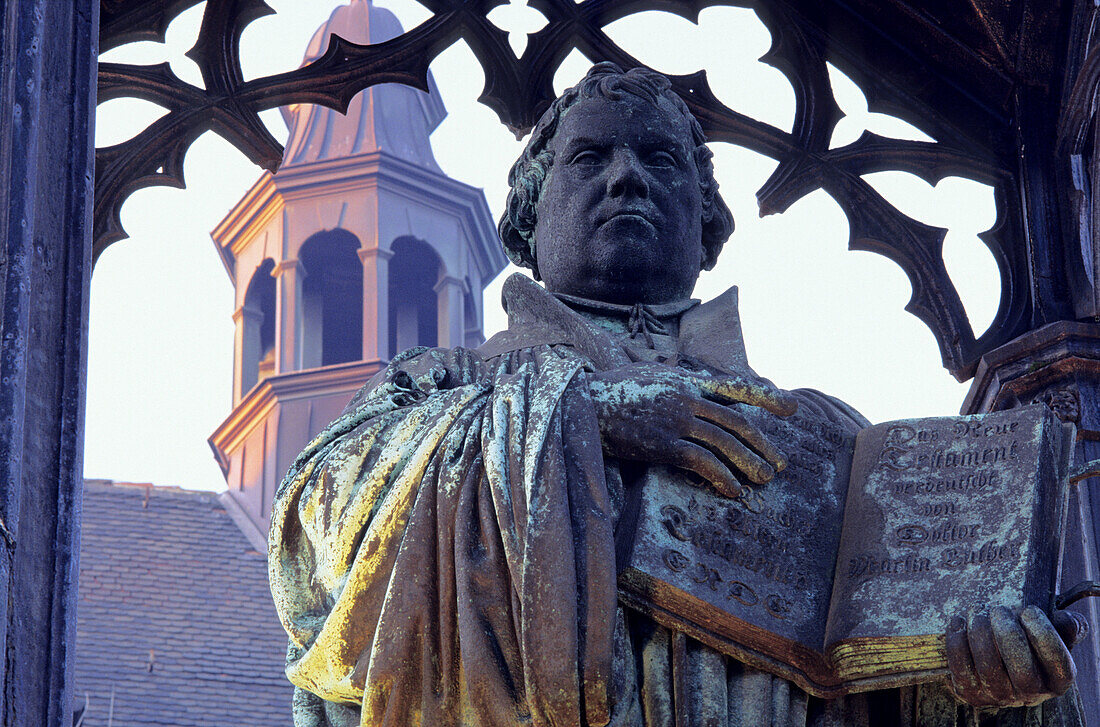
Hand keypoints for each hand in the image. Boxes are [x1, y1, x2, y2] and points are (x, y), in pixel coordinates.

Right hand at [588, 364, 796, 496]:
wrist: (583, 403)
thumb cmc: (615, 392)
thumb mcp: (653, 376)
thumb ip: (681, 385)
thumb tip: (703, 393)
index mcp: (687, 381)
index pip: (735, 387)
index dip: (766, 398)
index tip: (791, 408)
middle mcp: (687, 398)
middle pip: (736, 422)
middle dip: (762, 444)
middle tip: (778, 463)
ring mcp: (675, 420)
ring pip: (725, 443)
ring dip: (749, 464)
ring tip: (763, 479)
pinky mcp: (661, 444)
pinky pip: (701, 462)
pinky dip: (721, 476)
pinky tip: (732, 490)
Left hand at [945, 606, 1086, 707]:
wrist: (996, 661)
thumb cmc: (1028, 642)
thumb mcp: (1052, 633)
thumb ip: (1064, 625)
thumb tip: (1066, 621)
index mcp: (1056, 679)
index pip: (1057, 663)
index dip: (1044, 635)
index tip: (1029, 610)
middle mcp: (1030, 693)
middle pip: (1023, 671)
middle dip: (1008, 635)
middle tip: (999, 610)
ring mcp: (999, 695)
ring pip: (989, 667)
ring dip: (980, 633)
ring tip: (978, 611)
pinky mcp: (971, 692)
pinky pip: (961, 667)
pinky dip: (957, 640)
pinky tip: (959, 621)